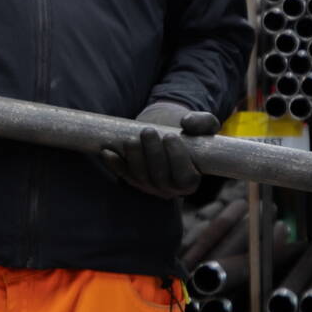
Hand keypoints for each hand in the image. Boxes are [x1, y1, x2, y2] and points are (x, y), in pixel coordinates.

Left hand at [98, 101, 217, 198]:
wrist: (168, 132)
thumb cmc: (189, 132)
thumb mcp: (203, 125)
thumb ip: (203, 122)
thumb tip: (187, 123)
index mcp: (190, 180)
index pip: (184, 178)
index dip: (177, 159)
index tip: (170, 136)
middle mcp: (170, 189)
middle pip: (159, 178)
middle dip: (152, 154)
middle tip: (148, 131)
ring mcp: (150, 187)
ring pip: (140, 178)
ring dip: (134, 158)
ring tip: (132, 139)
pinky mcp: (133, 181)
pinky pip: (123, 175)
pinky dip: (115, 165)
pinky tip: (108, 152)